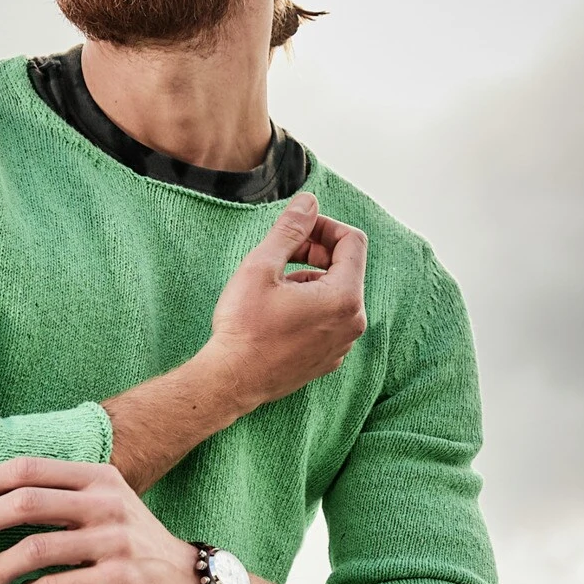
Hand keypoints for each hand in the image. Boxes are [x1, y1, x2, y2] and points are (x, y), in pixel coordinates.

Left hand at [0, 458, 210, 583]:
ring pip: (38, 548)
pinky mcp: (119, 580)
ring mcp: (114, 542)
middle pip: (28, 502)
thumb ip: (58, 496)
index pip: (30, 469)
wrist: (186, 583)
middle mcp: (106, 504)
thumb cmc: (127, 543)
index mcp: (97, 478)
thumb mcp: (102, 504)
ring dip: (2, 564)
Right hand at [206, 191, 366, 412]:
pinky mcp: (326, 360)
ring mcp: (341, 345)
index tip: (297, 228)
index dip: (325, 226)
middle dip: (316, 253)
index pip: (353, 242)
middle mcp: (352, 323)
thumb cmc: (244, 327)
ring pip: (335, 296)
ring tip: (273, 289)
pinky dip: (308, 308)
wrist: (230, 381)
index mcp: (344, 297)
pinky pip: (327, 321)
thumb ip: (290, 230)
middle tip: (281, 253)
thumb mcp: (262, 267)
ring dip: (309, 281)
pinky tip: (277, 314)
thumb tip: (309, 202)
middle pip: (345, 269)